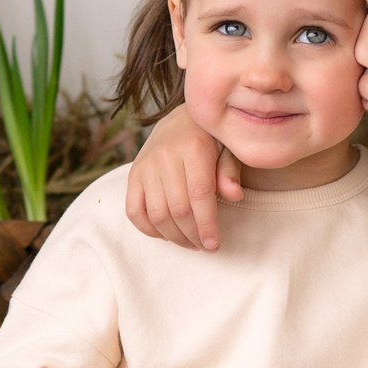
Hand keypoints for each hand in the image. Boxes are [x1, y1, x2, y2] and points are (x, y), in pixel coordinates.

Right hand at [126, 106, 242, 250]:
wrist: (180, 121)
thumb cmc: (211, 141)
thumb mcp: (228, 150)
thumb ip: (230, 172)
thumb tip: (235, 195)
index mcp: (193, 147)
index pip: (199, 194)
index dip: (206, 224)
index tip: (214, 245)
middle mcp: (165, 156)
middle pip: (178, 208)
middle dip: (193, 235)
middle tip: (205, 246)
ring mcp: (145, 166)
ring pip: (157, 214)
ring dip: (174, 237)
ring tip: (190, 243)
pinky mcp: (133, 175)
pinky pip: (134, 211)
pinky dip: (149, 229)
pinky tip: (167, 234)